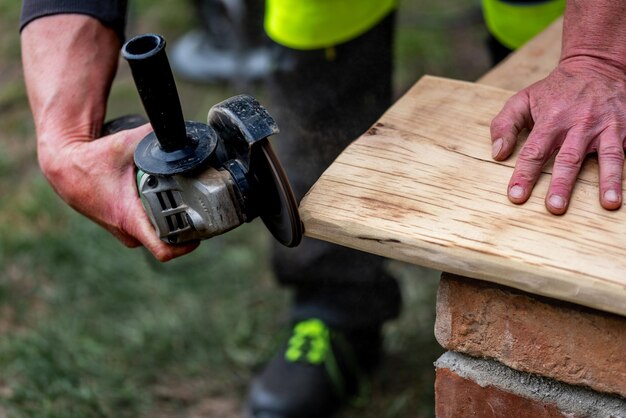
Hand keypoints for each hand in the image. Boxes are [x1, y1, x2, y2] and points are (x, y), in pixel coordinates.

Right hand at [22, 14, 196, 260]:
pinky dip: (156, 218)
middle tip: (198, 209)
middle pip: (166, 240)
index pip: (163, 250)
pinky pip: (145, 229)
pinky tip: (166, 204)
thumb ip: (154, 136)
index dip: (186, 246)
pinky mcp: (120, 226)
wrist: (63, 166)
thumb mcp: (124, 144)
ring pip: (155, 234)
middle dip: (183, 227)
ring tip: (184, 205)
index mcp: (129, 217)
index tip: (200, 235)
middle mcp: (126, 230)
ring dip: (169, 223)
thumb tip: (178, 128)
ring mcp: (122, 231)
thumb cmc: (91, 158)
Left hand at [490, 58, 625, 213]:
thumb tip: (498, 154)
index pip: (534, 152)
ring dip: (609, 181)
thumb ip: (505, 125)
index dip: (524, 175)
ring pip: (608, 156)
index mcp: (551, 121)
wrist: (596, 66)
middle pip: (569, 158)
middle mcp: (579, 124)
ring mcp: (607, 126)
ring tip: (609, 204)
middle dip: (562, 185)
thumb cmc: (554, 91)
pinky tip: (625, 190)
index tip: (516, 196)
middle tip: (555, 208)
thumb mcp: (522, 100)